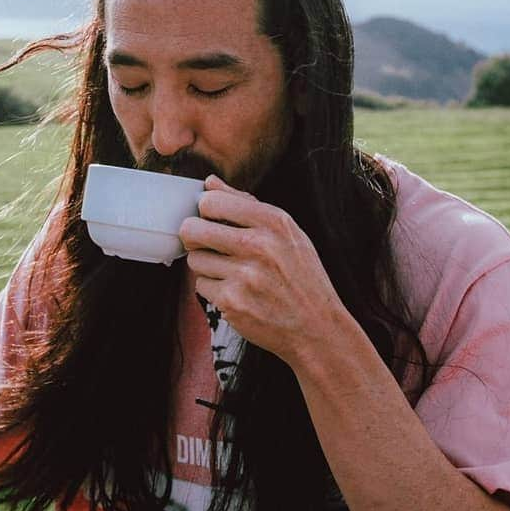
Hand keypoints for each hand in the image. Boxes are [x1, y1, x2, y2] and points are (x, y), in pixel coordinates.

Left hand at [179, 175, 344, 361]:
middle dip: (193, 236)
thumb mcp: (287, 233)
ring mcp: (244, 276)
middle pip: (192, 229)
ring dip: (206, 266)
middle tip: (206, 244)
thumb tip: (210, 183)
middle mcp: (258, 246)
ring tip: (231, 273)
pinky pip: (201, 286)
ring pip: (195, 259)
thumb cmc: (301, 276)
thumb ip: (246, 204)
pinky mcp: (232, 302)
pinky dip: (214, 290)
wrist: (317, 327)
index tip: (211, 219)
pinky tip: (237, 293)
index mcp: (273, 222)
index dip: (205, 210)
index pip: (212, 201)